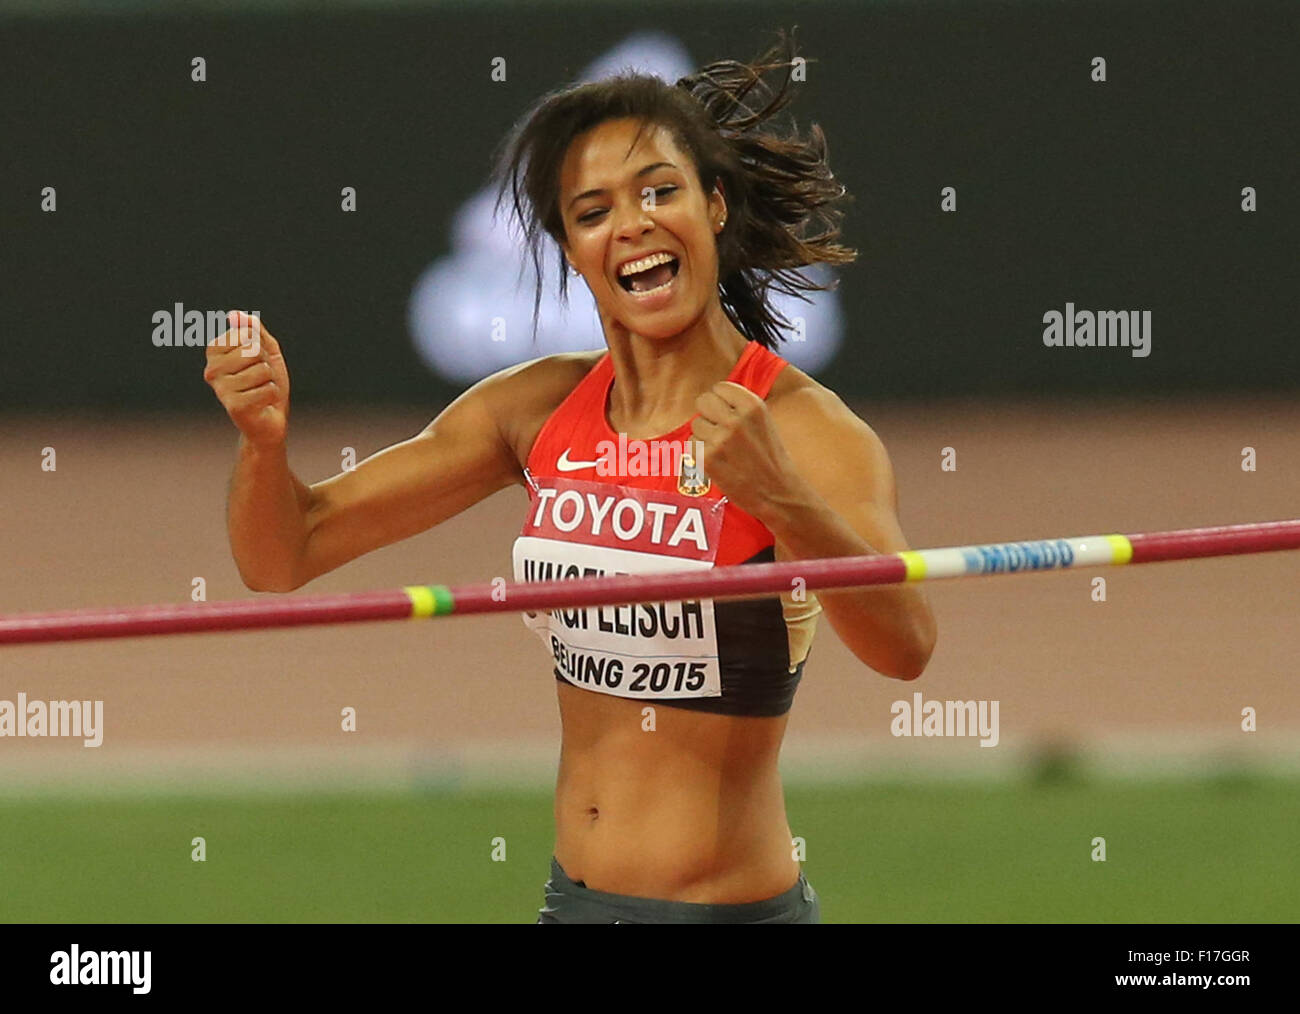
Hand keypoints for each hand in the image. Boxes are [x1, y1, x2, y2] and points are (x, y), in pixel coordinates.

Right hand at [203, 311, 290, 446]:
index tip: (254, 362)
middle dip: (266, 364)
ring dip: (270, 381)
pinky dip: (272, 395)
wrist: (270, 420)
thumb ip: (253, 330)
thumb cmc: (266, 383)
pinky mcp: (234, 406)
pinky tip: (262, 403)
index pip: (246, 334)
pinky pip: (267, 389)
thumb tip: (235, 315)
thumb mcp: (265, 350)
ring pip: (262, 370)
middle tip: (260, 379)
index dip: (260, 347)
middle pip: (253, 351)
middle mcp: (211, 370)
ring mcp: (221, 389)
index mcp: (214, 353)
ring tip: (260, 390)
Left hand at [690, 381, 808, 521]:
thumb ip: (741, 407)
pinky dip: (699, 452)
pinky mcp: (709, 458)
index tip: (725, 413)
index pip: (720, 387)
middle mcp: (737, 419)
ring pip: (696, 424)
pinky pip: (691, 444)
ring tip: (722, 449)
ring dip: (704, 435)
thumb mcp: (764, 422)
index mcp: (753, 406)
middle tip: (718, 429)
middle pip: (703, 401)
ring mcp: (721, 439)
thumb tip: (714, 396)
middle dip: (708, 414)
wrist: (778, 493)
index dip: (720, 401)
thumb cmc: (771, 459)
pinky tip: (716, 461)